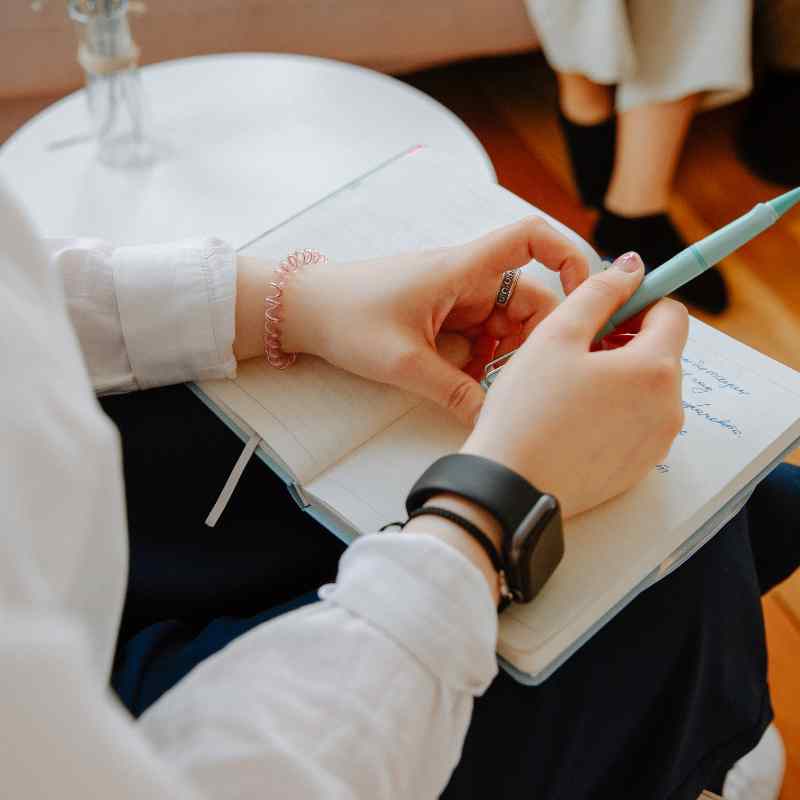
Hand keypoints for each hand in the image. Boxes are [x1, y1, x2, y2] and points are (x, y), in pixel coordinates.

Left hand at [265, 218, 589, 425]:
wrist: (303, 310)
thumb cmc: (347, 317)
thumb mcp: (403, 362)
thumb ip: (453, 391)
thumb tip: (492, 418)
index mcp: (462, 269)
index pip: (530, 238)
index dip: (568, 256)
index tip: (585, 297)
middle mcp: (466, 278)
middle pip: (528, 299)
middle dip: (531, 341)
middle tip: (521, 381)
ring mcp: (455, 298)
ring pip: (504, 325)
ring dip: (504, 357)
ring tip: (486, 388)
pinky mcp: (442, 317)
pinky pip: (480, 338)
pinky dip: (481, 361)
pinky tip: (467, 385)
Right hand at [462, 252, 688, 518]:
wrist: (510, 486)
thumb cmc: (527, 410)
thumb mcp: (556, 335)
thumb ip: (599, 292)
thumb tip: (631, 267)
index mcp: (655, 369)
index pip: (671, 314)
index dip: (637, 301)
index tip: (603, 309)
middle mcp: (668, 408)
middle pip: (660, 352)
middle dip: (624, 341)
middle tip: (573, 350)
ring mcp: (656, 442)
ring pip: (646, 389)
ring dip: (617, 376)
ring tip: (568, 387)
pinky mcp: (638, 468)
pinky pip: (636, 423)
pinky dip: (613, 410)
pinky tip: (572, 418)